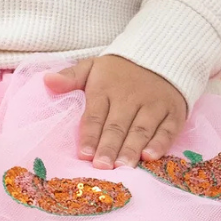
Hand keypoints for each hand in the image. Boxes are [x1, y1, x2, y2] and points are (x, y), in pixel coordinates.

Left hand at [43, 54, 186, 168]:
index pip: (95, 115)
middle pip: (118, 126)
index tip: (84, 154)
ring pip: (141, 129)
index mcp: (106, 88)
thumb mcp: (93, 66)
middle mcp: (130, 97)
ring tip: (123, 166)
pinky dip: (160, 143)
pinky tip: (150, 156)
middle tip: (102, 167)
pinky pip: (167, 129)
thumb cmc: (119, 70)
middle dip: (109, 147)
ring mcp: (154, 104)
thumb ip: (70, 77)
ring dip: (132, 148)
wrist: (161, 53)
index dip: (90, 135)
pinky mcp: (173, 111)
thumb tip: (47, 81)